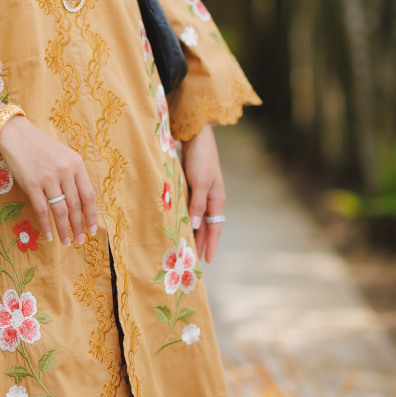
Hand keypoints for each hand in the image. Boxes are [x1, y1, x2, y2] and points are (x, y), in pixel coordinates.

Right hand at [0, 116, 98, 245]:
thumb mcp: (64, 156)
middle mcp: (65, 171)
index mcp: (76, 164)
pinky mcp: (31, 184)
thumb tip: (81, 204)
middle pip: (76, 205)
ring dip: (64, 229)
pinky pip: (42, 210)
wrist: (16, 135)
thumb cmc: (41, 147)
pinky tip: (49, 236)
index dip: (91, 215)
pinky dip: (47, 225)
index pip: (89, 195)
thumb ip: (73, 176)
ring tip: (67, 241)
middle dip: (79, 226)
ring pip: (60, 210)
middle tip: (80, 240)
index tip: (92, 229)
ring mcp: (48, 178)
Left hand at [180, 122, 223, 262]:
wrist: (196, 135)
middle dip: (201, 242)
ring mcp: (202, 192)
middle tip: (193, 260)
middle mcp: (211, 198)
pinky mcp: (192, 185)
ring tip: (184, 245)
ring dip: (192, 231)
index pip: (215, 228)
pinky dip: (186, 217)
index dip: (211, 245)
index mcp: (217, 199)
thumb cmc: (201, 157)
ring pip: (197, 217)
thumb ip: (198, 204)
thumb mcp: (200, 182)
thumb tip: (194, 226)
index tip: (208, 261)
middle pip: (206, 225)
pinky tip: (178, 222)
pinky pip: (190, 207)